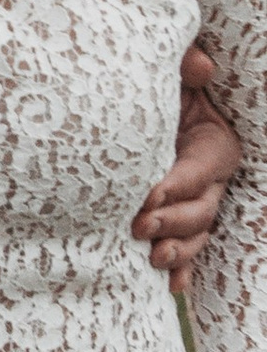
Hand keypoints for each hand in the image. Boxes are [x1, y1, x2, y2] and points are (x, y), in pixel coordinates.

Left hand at [134, 45, 242, 284]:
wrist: (136, 111)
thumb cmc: (154, 90)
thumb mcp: (171, 76)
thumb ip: (186, 68)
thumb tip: (201, 64)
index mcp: (215, 144)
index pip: (200, 170)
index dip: (177, 184)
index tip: (148, 194)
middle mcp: (211, 180)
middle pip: (202, 209)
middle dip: (173, 221)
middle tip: (140, 225)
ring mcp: (197, 204)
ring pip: (198, 234)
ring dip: (179, 250)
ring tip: (154, 259)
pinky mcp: (179, 221)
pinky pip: (189, 251)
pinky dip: (183, 270)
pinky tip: (172, 287)